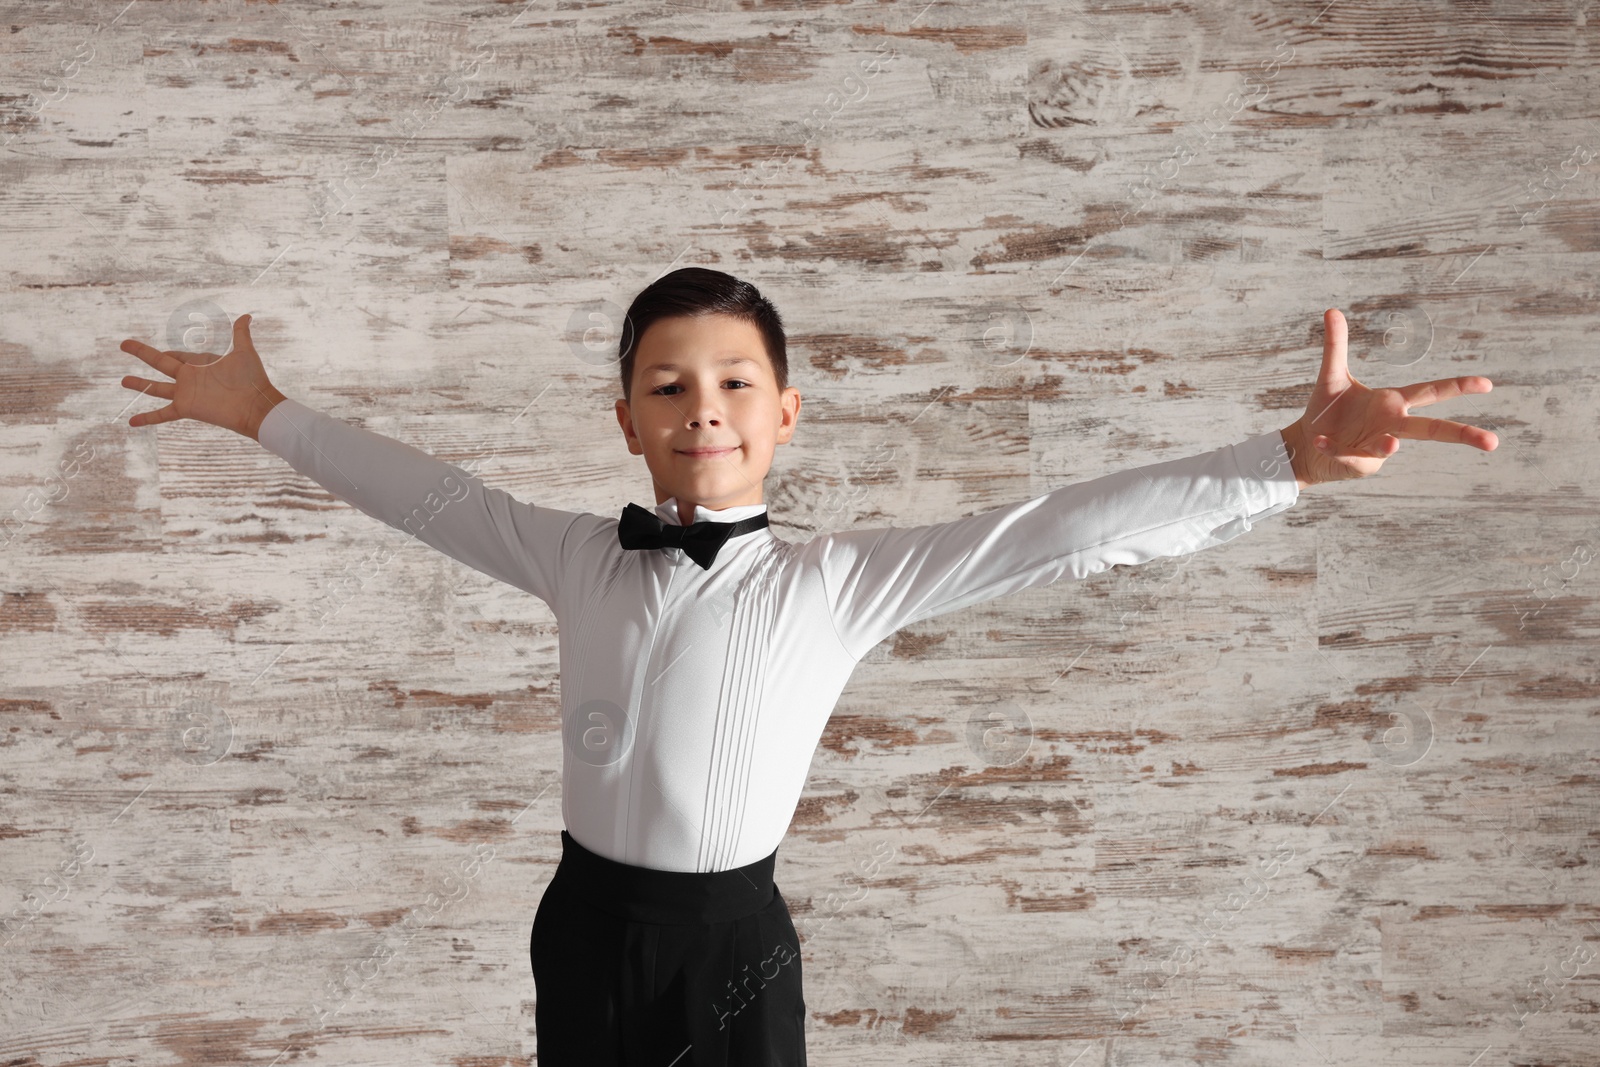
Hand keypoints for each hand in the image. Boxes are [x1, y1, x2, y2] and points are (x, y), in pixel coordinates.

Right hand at [120, 313, 285, 439]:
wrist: (257, 406)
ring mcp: (187, 393)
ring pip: (156, 388)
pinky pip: (162, 414)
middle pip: (160, 363)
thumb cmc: (253, 379)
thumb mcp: (245, 352)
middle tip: (124, 345)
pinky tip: (131, 422)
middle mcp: (191, 377)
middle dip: (142, 353)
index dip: (170, 353)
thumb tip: (246, 315)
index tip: (161, 352)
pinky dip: (147, 418)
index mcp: (202, 363)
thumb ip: (240, 334)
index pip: (179, 356)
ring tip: (122, 381)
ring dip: (139, 384)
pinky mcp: (186, 408)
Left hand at [1284, 309, 1498, 486]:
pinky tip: (1321, 442)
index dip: (1458, 387)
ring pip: (1389, 447)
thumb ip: (1336, 345)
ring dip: (1389, 445)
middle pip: (1431, 429)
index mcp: (1392, 402)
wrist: (1306, 442)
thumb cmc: (1328, 410)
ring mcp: (1375, 447)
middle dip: (1460, 433)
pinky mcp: (1356, 464)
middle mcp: (1390, 425)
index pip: (1431, 392)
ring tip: (1392, 443)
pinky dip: (1335, 449)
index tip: (1488, 384)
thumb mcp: (1332, 375)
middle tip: (1492, 442)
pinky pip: (1347, 456)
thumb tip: (1332, 311)